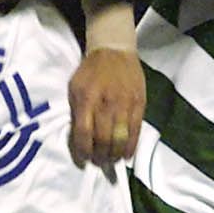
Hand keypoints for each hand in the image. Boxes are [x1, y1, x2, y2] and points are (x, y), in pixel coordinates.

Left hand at [69, 48, 143, 167]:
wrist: (115, 50)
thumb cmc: (91, 71)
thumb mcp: (75, 88)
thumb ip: (76, 112)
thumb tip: (78, 139)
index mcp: (86, 99)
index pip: (83, 133)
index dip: (82, 152)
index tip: (83, 161)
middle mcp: (106, 103)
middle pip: (103, 140)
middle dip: (99, 156)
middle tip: (98, 162)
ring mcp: (125, 104)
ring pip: (120, 139)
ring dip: (115, 155)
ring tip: (111, 160)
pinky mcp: (139, 105)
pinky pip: (136, 132)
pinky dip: (131, 148)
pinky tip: (126, 155)